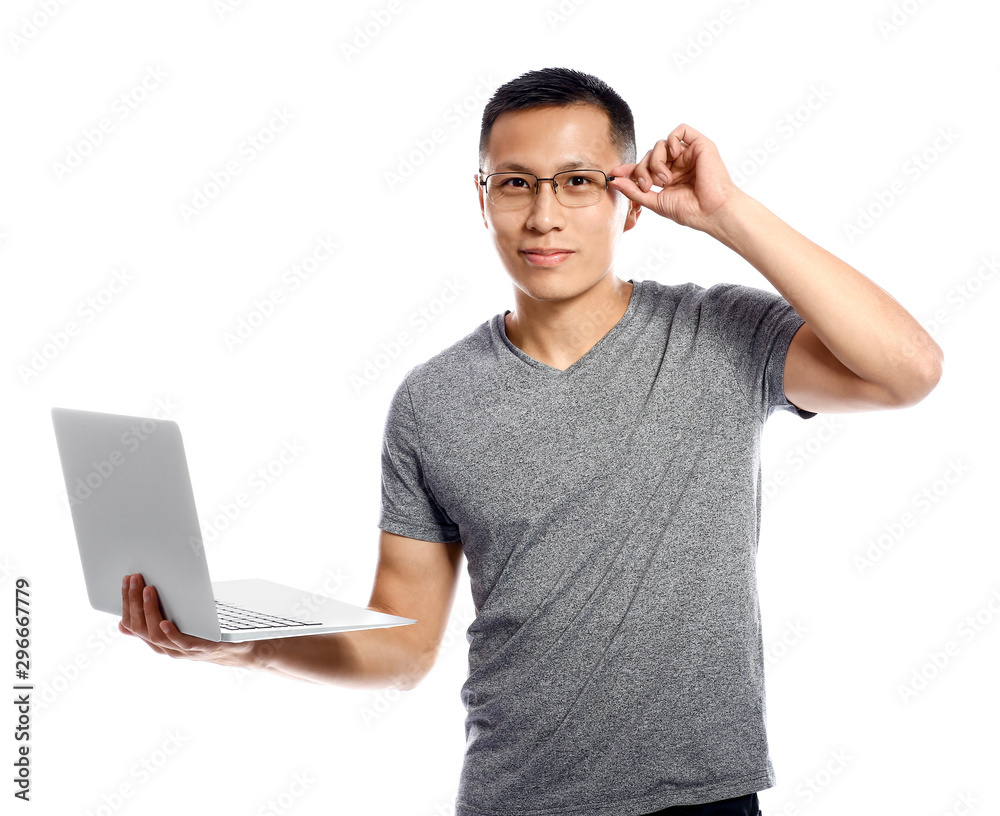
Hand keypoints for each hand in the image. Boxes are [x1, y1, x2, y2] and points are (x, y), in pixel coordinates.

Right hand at [119, 573, 252, 667]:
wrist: (238, 648)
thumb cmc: (205, 633)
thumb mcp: (176, 628)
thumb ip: (154, 624)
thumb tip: (123, 624)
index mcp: (159, 641)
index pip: (133, 625)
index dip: (127, 603)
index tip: (126, 581)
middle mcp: (167, 648)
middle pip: (141, 628)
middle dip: (134, 602)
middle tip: (134, 579)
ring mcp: (183, 650)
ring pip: (156, 635)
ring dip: (150, 611)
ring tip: (148, 590)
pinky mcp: (203, 648)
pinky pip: (182, 643)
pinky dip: (171, 633)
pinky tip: (165, 621)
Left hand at [609, 123, 741, 231]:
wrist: (712, 211)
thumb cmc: (689, 211)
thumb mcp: (655, 201)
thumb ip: (634, 190)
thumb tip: (614, 181)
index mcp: (669, 178)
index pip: (645, 167)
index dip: (629, 168)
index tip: (615, 173)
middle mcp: (678, 165)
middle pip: (649, 155)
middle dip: (642, 169)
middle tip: (648, 185)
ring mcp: (688, 154)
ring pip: (660, 144)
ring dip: (656, 161)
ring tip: (666, 179)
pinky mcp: (700, 145)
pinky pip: (680, 131)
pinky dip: (672, 141)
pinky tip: (675, 157)